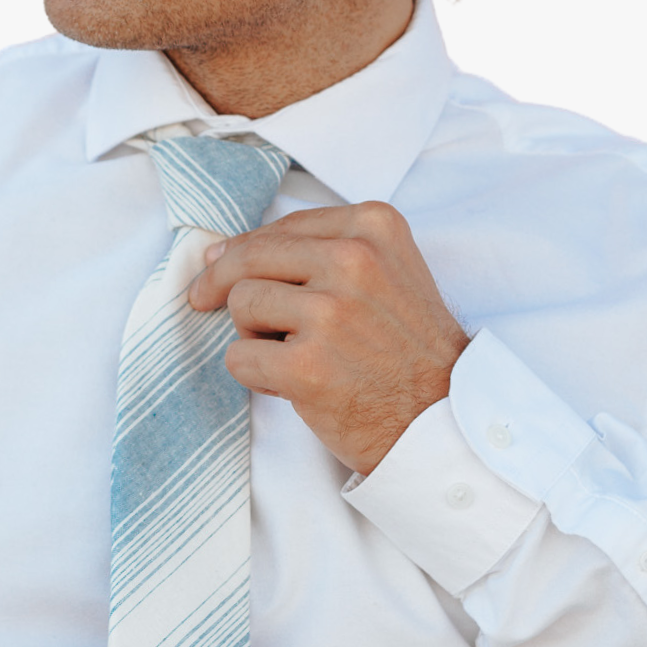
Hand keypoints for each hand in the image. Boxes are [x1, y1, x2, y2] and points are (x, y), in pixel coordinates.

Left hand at [187, 201, 468, 474]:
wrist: (443, 419)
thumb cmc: (408, 350)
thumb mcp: (388, 271)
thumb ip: (323, 250)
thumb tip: (222, 251)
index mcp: (373, 227)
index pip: (282, 227)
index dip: (244, 250)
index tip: (222, 266)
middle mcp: (354, 261)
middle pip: (250, 258)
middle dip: (223, 284)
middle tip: (204, 301)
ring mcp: (331, 314)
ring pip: (241, 304)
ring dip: (252, 334)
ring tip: (290, 354)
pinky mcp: (308, 367)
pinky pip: (239, 357)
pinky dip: (254, 375)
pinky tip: (289, 385)